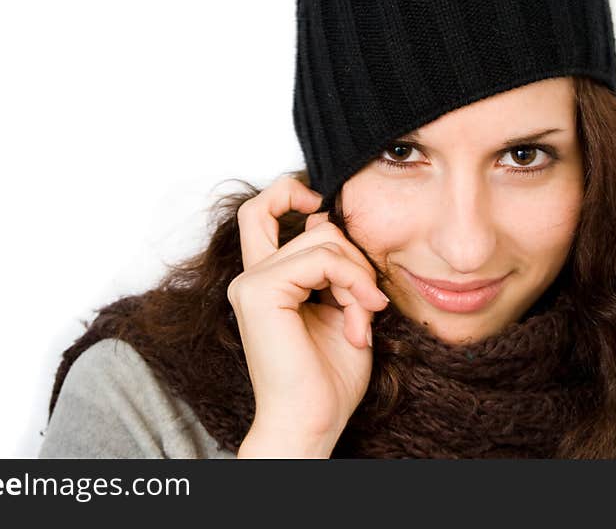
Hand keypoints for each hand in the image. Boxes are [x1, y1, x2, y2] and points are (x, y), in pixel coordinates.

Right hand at [227, 175, 389, 456]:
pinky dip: (353, 283)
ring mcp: (251, 283)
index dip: (289, 193)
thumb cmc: (326, 377)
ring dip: (357, 275)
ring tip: (363, 317)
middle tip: (365, 291)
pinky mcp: (261, 292)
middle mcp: (250, 277)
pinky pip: (323, 259)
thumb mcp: (340, 307)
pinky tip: (361, 318)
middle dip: (339, 237)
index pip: (261, 212)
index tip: (323, 207)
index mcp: (263, 280)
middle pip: (274, 206)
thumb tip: (329, 221)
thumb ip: (333, 268)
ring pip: (321, 237)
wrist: (311, 421)